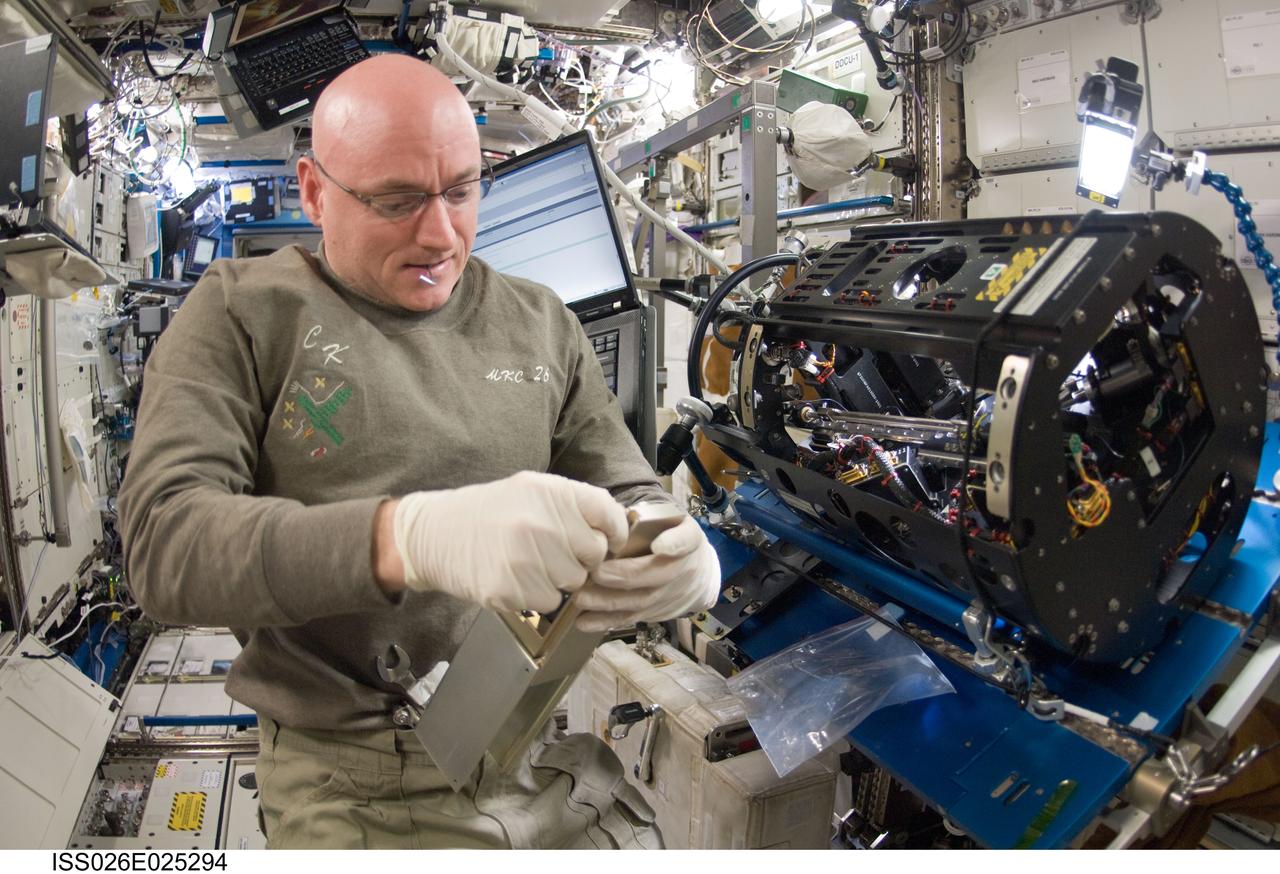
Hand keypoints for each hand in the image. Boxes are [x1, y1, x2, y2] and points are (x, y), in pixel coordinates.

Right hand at [390, 471, 628, 613]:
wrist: (433, 534)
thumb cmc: (488, 513)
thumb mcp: (531, 490)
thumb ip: (573, 504)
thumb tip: (616, 526)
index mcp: (551, 492)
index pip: (609, 514)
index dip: (614, 531)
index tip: (607, 539)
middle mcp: (542, 522)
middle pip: (595, 554)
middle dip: (582, 557)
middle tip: (556, 553)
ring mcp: (526, 557)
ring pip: (574, 581)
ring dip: (560, 578)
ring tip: (531, 564)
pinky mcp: (510, 588)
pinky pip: (549, 601)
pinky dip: (537, 595)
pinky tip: (517, 578)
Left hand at [574, 514, 720, 632]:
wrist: (697, 573)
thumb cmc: (671, 537)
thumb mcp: (669, 520)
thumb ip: (644, 518)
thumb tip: (608, 515)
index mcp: (687, 537)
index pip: (685, 540)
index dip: (674, 544)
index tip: (659, 545)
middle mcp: (682, 569)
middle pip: (657, 575)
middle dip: (625, 575)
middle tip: (596, 572)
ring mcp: (669, 594)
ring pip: (640, 601)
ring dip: (608, 601)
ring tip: (581, 597)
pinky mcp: (654, 612)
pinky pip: (630, 618)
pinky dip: (605, 621)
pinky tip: (584, 621)